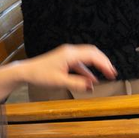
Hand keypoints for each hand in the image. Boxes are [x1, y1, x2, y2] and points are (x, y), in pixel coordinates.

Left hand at [0, 44, 116, 102]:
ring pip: (88, 57)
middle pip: (93, 53)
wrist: (26, 72)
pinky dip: (88, 70)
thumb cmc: (40, 75)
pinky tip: (92, 79)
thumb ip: (76, 83)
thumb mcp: (59, 82)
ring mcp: (68, 55)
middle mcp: (71, 51)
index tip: (112, 73)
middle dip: (104, 62)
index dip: (104, 64)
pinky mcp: (65, 60)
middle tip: (112, 73)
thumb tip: (91, 85)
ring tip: (106, 74)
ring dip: (97, 65)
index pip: (93, 56)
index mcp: (70, 54)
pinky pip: (81, 63)